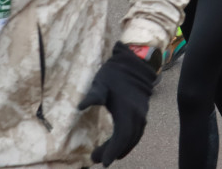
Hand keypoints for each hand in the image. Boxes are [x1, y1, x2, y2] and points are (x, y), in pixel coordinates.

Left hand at [77, 42, 155, 166]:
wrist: (134, 63)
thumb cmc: (115, 73)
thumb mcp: (100, 83)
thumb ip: (92, 96)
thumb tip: (79, 107)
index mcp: (126, 111)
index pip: (121, 138)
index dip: (112, 151)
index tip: (103, 163)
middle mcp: (137, 116)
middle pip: (127, 141)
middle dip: (113, 152)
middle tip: (95, 158)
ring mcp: (142, 115)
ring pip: (134, 138)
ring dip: (121, 148)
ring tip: (106, 155)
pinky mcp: (142, 112)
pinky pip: (137, 133)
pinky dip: (128, 141)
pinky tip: (119, 143)